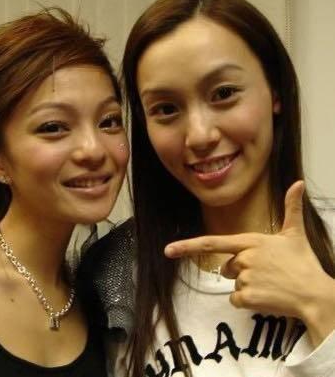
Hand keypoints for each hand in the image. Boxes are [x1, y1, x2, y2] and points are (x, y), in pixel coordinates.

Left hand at [164, 181, 334, 345]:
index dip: (187, 246)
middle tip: (265, 272)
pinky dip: (248, 301)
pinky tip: (266, 296)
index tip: (168, 250)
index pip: (212, 243)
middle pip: (227, 267)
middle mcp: (244, 258)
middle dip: (240, 271)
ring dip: (247, 286)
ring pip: (233, 284)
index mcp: (250, 242)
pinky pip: (236, 300)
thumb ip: (292, 207)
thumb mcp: (296, 234)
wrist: (315, 294)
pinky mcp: (247, 297)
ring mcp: (244, 278)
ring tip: (270, 284)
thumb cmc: (304, 264)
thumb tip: (298, 183)